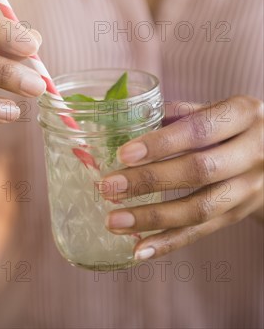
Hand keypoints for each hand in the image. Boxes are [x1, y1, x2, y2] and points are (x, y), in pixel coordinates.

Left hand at [101, 96, 263, 259]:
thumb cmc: (232, 125)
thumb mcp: (216, 109)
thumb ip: (178, 112)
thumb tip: (127, 120)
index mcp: (242, 115)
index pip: (198, 130)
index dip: (160, 143)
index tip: (123, 154)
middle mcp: (251, 153)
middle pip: (198, 171)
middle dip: (149, 181)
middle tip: (109, 187)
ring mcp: (249, 188)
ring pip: (200, 208)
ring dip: (153, 217)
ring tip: (114, 220)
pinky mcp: (240, 214)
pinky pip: (203, 232)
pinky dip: (169, 242)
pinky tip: (139, 249)